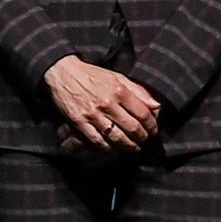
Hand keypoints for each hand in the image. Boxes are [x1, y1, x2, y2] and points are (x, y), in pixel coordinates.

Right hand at [42, 56, 160, 152]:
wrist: (63, 73)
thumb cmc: (92, 75)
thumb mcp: (118, 78)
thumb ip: (139, 91)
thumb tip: (157, 106)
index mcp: (119, 91)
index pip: (143, 114)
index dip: (152, 126)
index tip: (153, 131)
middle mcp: (107, 103)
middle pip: (132, 128)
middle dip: (142, 139)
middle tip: (144, 142)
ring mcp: (92, 114)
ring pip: (116, 138)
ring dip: (128, 147)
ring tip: (132, 148)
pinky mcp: (79, 122)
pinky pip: (97, 141)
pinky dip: (108, 148)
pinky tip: (113, 148)